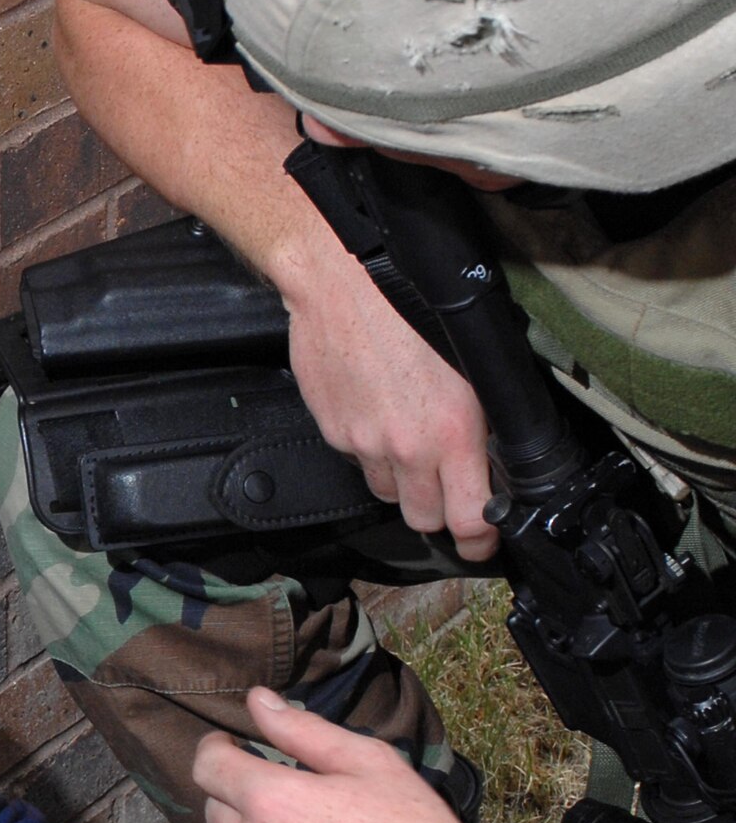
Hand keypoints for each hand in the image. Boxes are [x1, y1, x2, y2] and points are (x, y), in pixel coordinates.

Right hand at [281, 254, 497, 560]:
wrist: (341, 281)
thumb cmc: (412, 304)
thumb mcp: (471, 361)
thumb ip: (481, 418)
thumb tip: (491, 457)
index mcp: (452, 431)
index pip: (468, 518)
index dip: (479, 540)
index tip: (482, 541)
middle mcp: (405, 446)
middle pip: (423, 517)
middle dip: (438, 511)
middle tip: (447, 491)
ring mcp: (362, 442)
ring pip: (386, 492)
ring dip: (401, 481)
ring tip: (407, 444)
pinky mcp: (331, 429)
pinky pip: (356, 459)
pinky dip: (368, 449)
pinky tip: (375, 414)